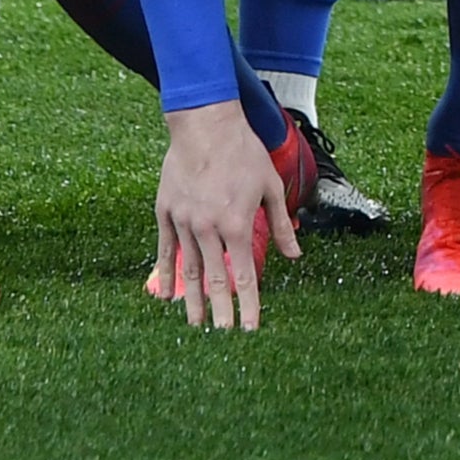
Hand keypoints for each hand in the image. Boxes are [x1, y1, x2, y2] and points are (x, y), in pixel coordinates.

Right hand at [150, 100, 296, 330]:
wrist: (206, 122)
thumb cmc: (243, 152)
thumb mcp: (270, 186)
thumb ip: (281, 225)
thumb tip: (295, 256)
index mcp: (238, 224)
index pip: (245, 276)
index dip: (249, 305)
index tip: (251, 329)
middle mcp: (209, 229)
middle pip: (216, 280)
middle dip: (220, 312)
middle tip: (222, 337)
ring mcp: (184, 222)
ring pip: (189, 269)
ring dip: (193, 300)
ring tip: (195, 326)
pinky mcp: (166, 212)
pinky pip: (165, 249)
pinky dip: (165, 274)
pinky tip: (166, 296)